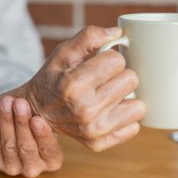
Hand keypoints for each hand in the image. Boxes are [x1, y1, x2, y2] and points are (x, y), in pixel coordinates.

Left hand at [0, 96, 62, 177]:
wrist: (19, 128)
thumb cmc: (39, 121)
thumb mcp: (50, 121)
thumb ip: (53, 115)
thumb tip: (68, 94)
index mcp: (52, 161)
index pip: (49, 150)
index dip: (42, 135)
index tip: (37, 119)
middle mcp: (34, 168)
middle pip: (27, 147)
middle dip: (22, 123)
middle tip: (20, 103)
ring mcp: (13, 167)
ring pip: (9, 145)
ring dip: (7, 121)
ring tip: (7, 102)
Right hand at [24, 26, 145, 151]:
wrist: (38, 111)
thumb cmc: (53, 79)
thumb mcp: (63, 52)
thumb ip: (89, 37)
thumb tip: (117, 34)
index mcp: (73, 85)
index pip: (117, 60)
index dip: (110, 58)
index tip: (100, 64)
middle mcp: (84, 110)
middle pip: (131, 80)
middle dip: (120, 75)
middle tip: (105, 80)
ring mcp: (93, 130)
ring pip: (139, 106)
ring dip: (126, 98)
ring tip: (110, 96)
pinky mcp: (99, 143)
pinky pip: (134, 127)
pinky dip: (124, 118)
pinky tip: (109, 112)